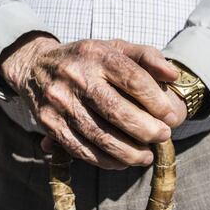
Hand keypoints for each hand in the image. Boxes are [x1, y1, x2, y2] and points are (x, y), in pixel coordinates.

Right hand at [0, 32, 185, 168]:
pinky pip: (81, 149)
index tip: (170, 117)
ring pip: (99, 135)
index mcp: (96, 54)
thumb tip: (173, 76)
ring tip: (147, 156)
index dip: (156, 101)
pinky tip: (122, 162)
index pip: (133, 79)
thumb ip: (147, 57)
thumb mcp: (115, 48)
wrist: (36, 67)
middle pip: (116, 110)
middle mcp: (75, 76)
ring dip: (128, 152)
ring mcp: (60, 102)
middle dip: (146, 130)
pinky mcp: (49, 123)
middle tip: (163, 137)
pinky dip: (105, 160)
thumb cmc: (87, 60)